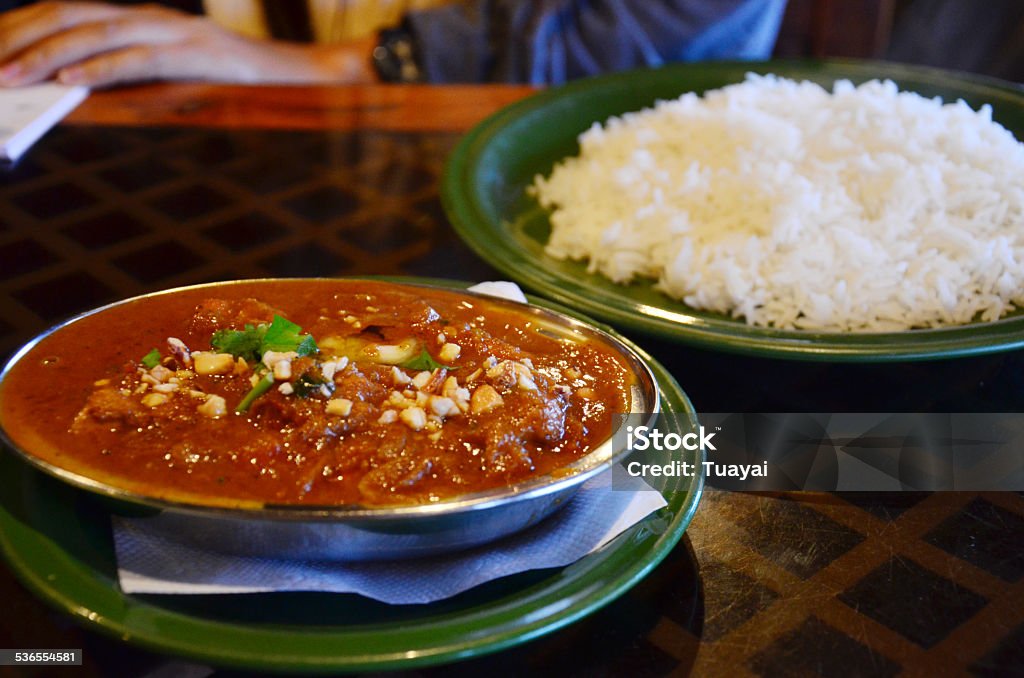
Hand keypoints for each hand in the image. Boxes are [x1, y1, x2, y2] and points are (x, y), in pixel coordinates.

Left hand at [0, 1, 377, 87]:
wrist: (295, 72)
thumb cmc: (232, 79)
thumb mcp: (172, 72)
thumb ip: (130, 72)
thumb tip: (78, 89)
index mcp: (138, 16)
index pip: (65, 12)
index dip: (22, 27)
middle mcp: (147, 14)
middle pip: (67, 13)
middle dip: (20, 37)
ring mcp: (170, 30)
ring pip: (95, 33)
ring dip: (48, 56)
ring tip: (13, 78)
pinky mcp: (192, 53)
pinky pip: (138, 58)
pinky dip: (101, 69)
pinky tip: (71, 83)